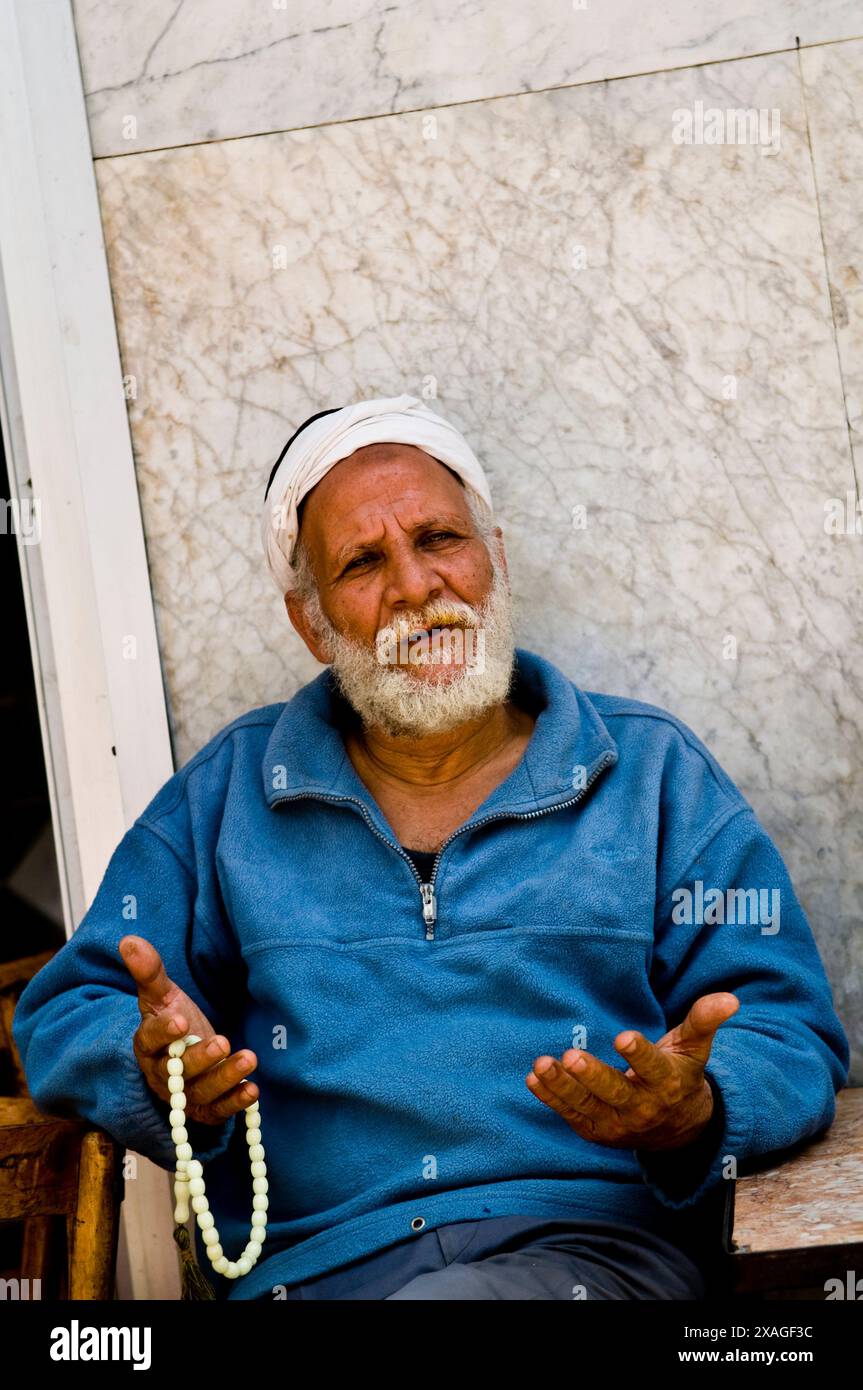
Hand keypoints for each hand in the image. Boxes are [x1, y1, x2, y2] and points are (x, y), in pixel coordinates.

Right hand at [119, 934, 258, 1125]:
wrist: (183, 1056)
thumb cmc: (173, 1021)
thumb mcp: (161, 997)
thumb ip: (149, 972)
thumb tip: (129, 939)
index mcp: (147, 1046)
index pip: (149, 1041)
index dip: (163, 1032)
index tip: (179, 1020)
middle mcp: (163, 1075)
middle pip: (178, 1071)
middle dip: (200, 1058)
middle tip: (222, 1042)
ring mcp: (186, 1095)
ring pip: (202, 1092)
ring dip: (225, 1078)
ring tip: (249, 1059)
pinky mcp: (206, 1109)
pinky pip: (219, 1111)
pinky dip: (235, 1103)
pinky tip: (253, 1090)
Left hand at [526, 992, 738, 1151]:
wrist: (677, 1129)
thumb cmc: (681, 1075)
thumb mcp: (694, 1049)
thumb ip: (704, 1021)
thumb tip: (730, 998)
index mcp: (668, 1084)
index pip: (653, 1069)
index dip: (639, 1054)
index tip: (623, 1036)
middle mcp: (642, 1108)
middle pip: (615, 1093)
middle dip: (593, 1076)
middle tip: (571, 1056)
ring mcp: (617, 1124)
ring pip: (587, 1106)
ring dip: (562, 1087)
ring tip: (543, 1064)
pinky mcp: (595, 1130)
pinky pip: (571, 1115)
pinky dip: (551, 1099)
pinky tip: (534, 1079)